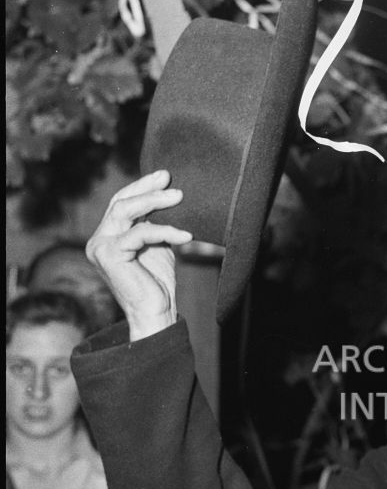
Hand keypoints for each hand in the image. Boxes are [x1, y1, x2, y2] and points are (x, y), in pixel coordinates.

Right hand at [85, 170, 192, 339]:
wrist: (156, 312)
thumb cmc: (158, 283)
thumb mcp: (157, 246)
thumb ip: (155, 224)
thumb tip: (169, 197)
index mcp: (108, 235)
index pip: (122, 202)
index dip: (142, 187)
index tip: (165, 176)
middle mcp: (99, 239)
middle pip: (120, 202)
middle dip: (147, 188)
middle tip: (170, 179)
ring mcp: (100, 247)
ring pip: (125, 211)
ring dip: (154, 201)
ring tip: (179, 196)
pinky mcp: (109, 256)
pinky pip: (139, 234)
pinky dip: (164, 231)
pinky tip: (186, 235)